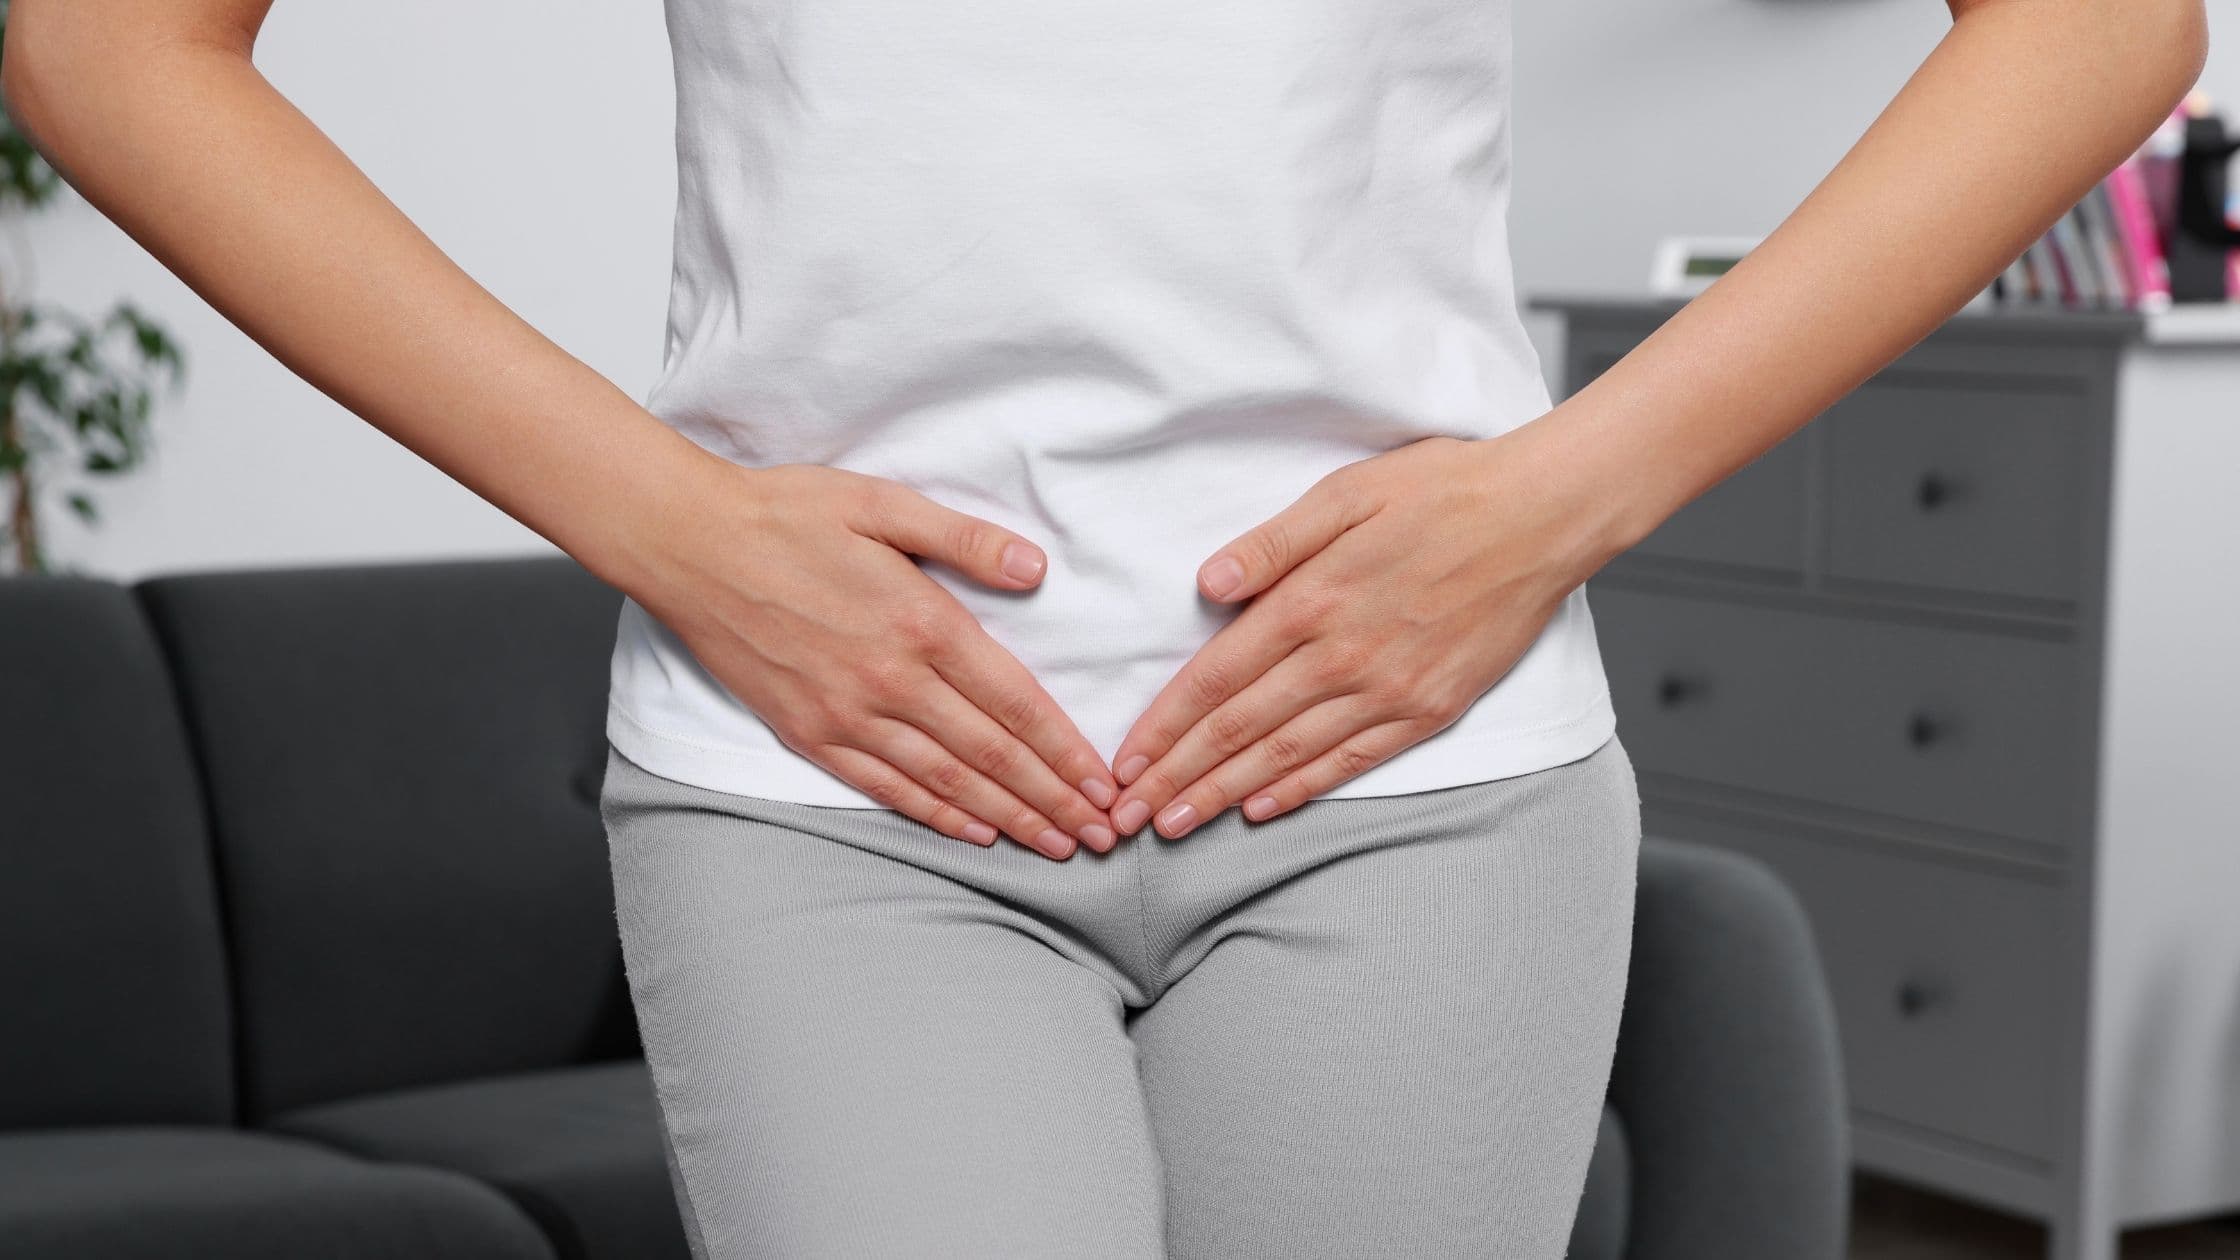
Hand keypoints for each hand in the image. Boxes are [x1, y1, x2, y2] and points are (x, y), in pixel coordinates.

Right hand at [626, 460, 1117, 860]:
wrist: (688, 544)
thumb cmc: (786, 513)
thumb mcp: (882, 502)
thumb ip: (964, 538)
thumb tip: (1036, 568)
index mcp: (920, 621)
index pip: (1014, 700)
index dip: (1065, 749)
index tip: (1104, 783)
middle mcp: (890, 680)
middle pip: (991, 754)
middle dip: (1053, 799)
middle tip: (1101, 835)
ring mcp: (846, 713)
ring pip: (946, 781)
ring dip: (1008, 818)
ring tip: (1055, 845)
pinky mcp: (809, 732)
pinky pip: (885, 786)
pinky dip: (936, 815)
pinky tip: (975, 833)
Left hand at [1106, 430, 1624, 838]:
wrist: (1544, 517)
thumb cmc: (1444, 490)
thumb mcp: (1347, 492)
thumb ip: (1273, 542)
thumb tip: (1208, 585)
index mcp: (1313, 598)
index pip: (1216, 677)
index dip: (1164, 725)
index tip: (1125, 762)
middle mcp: (1344, 656)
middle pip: (1239, 728)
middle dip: (1177, 776)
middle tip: (1126, 816)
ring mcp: (1389, 690)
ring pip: (1288, 755)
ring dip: (1224, 794)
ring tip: (1176, 825)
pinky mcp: (1429, 709)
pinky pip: (1352, 761)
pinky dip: (1302, 789)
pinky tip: (1262, 809)